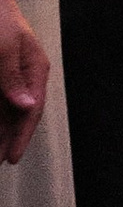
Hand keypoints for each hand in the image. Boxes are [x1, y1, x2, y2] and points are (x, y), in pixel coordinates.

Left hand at [0, 0, 47, 163]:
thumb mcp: (4, 49)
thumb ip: (12, 80)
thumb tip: (27, 107)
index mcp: (35, 71)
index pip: (31, 111)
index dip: (21, 136)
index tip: (12, 157)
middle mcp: (24, 78)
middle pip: (17, 117)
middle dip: (7, 140)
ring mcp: (9, 79)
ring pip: (4, 113)